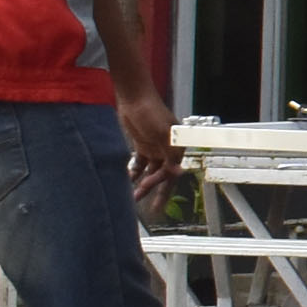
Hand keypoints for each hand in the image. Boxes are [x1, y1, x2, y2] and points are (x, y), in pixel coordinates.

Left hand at [118, 86, 181, 204]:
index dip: (160, 182)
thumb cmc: (151, 111)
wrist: (134, 97)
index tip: (146, 188)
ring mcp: (155, 148)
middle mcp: (168, 150)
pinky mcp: (142, 146)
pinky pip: (139, 164)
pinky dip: (134, 173)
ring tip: (133, 197)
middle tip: (151, 208)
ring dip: (142, 184)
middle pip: (163, 175)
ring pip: (150, 172)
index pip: (170, 171)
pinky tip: (127, 180)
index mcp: (177, 147)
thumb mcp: (162, 132)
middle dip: (155, 191)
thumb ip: (170, 154)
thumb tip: (179, 172)